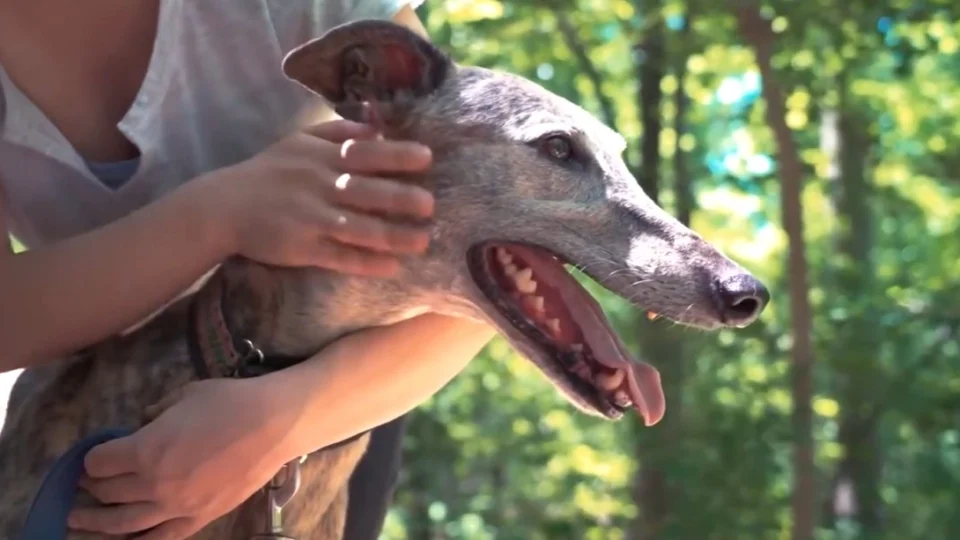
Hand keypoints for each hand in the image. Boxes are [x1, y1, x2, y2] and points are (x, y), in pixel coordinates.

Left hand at [68, 378, 294, 538]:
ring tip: (79, 522)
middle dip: (91, 487)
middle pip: (108, 492)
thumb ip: (156, 412)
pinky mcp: (200, 518)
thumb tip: (146, 422)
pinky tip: (125, 539)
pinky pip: (161, 538)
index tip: (91, 455)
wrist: (275, 424)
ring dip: (96, 523)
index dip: (91, 458)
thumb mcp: (184, 395)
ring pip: (124, 525)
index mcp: (146, 450)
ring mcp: (177, 506)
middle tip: (86, 483)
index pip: (99, 462)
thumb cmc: (229, 402)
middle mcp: (154, 484)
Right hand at [197, 119, 435, 276]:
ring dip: (392, 236)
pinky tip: (392, 267)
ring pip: (358, 228)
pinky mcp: (303, 248)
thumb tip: (378, 128)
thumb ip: (339, 132)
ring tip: (423, 241)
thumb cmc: (268, 172)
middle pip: (365, 190)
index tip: (427, 158)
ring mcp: (311, 218)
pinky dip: (367, 262)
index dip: (396, 155)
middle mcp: (318, 185)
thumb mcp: (299, 141)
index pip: (364, 152)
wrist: (223, 207)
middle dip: (400, 198)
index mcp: (320, 157)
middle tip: (430, 205)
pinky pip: (340, 256)